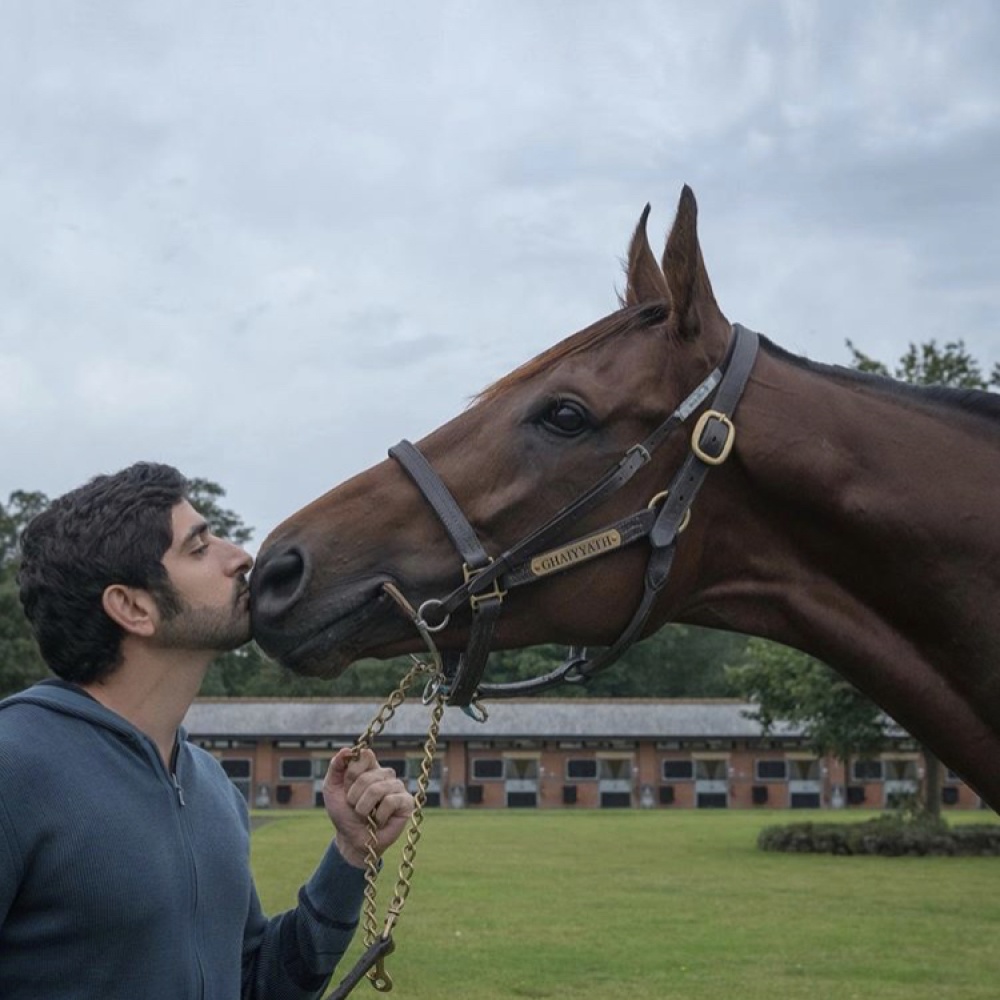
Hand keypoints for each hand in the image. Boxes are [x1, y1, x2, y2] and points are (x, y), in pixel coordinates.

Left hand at [322, 748, 414, 867]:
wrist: (351, 839)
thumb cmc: (343, 813)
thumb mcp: (332, 788)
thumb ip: (336, 767)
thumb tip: (346, 749)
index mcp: (369, 768)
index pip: (365, 755)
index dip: (353, 772)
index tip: (347, 786)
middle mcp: (385, 774)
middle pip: (368, 775)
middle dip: (354, 796)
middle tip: (355, 806)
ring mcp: (397, 787)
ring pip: (377, 789)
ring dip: (363, 807)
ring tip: (365, 815)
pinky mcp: (407, 802)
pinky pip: (390, 801)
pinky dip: (378, 815)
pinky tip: (379, 821)